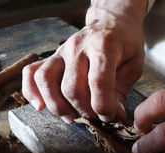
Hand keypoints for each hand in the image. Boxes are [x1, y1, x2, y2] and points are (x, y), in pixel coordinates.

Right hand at [22, 3, 145, 122]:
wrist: (112, 23)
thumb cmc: (125, 45)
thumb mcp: (133, 66)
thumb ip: (121, 92)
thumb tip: (115, 117)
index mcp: (103, 45)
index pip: (98, 81)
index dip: (103, 106)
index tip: (109, 116)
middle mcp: (78, 46)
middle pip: (72, 87)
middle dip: (84, 110)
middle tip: (95, 117)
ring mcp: (61, 51)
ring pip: (47, 81)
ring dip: (58, 106)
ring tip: (71, 117)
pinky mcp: (51, 57)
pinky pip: (31, 73)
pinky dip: (31, 91)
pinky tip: (41, 106)